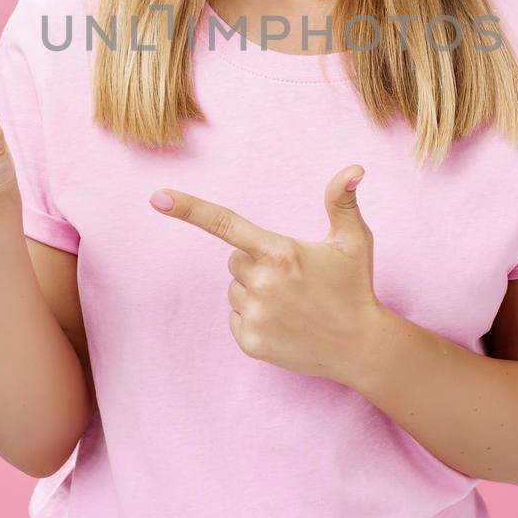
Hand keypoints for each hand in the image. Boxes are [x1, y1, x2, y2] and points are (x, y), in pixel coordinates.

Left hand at [149, 165, 385, 386]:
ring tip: (291, 301)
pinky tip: (284, 322)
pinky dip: (254, 317)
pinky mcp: (251, 343)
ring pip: (234, 289)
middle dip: (257, 262)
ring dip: (255, 291)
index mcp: (281, 254)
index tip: (157, 197)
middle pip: (235, 260)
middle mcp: (263, 285)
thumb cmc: (355, 287)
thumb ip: (341, 201)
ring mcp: (255, 317)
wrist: (361, 348)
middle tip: (292, 277)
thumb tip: (354, 169)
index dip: (189, 209)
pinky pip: (235, 317)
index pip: (225, 224)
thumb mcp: (354, 240)